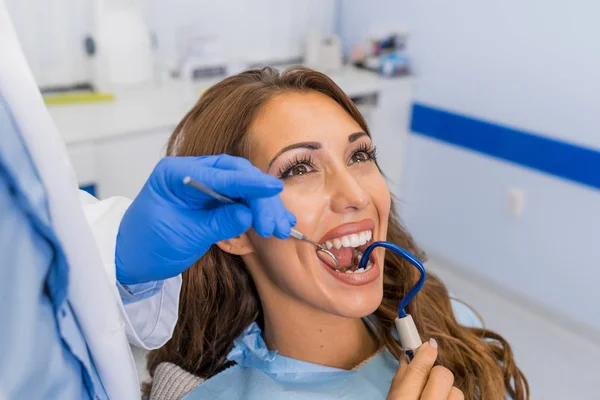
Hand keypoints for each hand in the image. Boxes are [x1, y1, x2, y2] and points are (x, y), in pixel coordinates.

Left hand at [115, 155, 295, 283]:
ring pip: (245, 188)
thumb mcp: (184, 236)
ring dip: (265, 207)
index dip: (249, 183)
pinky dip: (259, 212)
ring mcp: (206, 184)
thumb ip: (217, 223)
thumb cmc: (148, 244)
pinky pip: (242, 200)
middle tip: (275, 225)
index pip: (220, 174)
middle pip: (238, 176)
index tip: (273, 189)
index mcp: (176, 172)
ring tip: (282, 228)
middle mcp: (193, 172)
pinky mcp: (215, 199)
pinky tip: (279, 221)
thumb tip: (248, 215)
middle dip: (261, 200)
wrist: (132, 258)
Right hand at [386, 339, 463, 399]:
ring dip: (447, 392)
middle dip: (437, 373)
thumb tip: (412, 351)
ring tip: (436, 399)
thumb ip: (402, 375)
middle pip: (443, 375)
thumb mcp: (394, 397)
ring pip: (457, 391)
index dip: (424, 354)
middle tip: (429, 379)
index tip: (429, 344)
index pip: (418, 371)